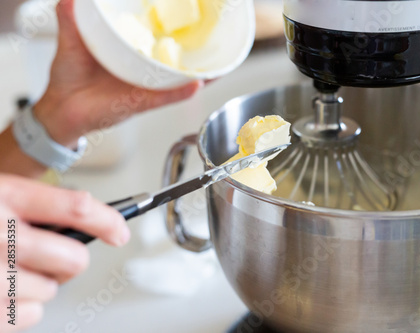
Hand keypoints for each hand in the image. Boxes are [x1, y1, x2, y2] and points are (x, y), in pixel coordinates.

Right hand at [0, 174, 129, 330]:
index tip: (119, 231)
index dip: (107, 220)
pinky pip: (30, 315)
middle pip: (73, 258)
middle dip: (69, 260)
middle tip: (53, 257)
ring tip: (5, 272)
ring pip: (51, 290)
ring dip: (38, 284)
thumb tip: (81, 224)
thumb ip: (27, 206)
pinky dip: (21, 308)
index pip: (74, 207)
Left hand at [34, 0, 201, 147]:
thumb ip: (71, 18)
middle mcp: (142, 71)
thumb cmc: (69, 79)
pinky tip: (197, 84)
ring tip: (219, 63)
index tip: (186, 17)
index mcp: (130, 54)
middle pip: (175, 61)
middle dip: (197, 53)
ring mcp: (144, 87)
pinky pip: (165, 97)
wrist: (62, 109)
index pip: (155, 39)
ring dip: (201, 74)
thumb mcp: (70, 41)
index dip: (173, 30)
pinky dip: (181, 92)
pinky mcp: (140, 103)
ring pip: (179, 80)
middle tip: (212, 37)